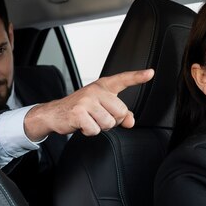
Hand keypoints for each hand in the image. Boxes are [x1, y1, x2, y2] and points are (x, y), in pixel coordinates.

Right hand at [23, 68, 153, 140]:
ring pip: (109, 123)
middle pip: (121, 112)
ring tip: (90, 120)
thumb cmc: (80, 109)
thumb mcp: (102, 108)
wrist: (55, 113)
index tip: (150, 73)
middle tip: (99, 117)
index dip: (138, 77)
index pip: (123, 79)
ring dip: (100, 127)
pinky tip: (82, 125)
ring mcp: (86, 100)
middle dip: (113, 121)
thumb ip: (120, 114)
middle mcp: (95, 90)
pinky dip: (90, 132)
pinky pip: (95, 129)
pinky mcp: (78, 112)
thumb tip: (131, 122)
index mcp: (103, 86)